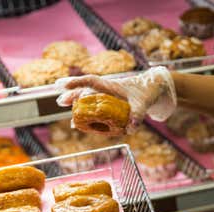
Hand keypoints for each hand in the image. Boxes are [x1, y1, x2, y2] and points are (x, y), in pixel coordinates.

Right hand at [56, 66, 176, 132]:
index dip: (76, 82)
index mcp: (111, 85)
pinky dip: (87, 116)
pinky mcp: (109, 105)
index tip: (63, 85)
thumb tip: (132, 127)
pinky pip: (94, 109)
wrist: (153, 88)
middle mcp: (106, 90)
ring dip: (77, 106)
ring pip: (87, 100)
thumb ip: (138, 113)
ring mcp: (107, 97)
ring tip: (70, 119)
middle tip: (60, 102)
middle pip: (85, 91)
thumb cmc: (147, 91)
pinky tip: (80, 125)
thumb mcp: (144, 102)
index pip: (90, 81)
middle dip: (72, 95)